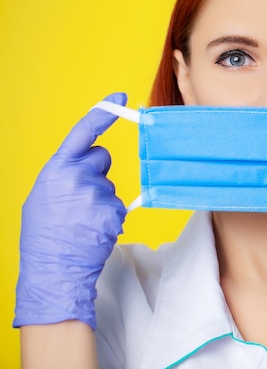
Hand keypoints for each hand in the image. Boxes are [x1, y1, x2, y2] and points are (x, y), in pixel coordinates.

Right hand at [14, 93, 126, 329]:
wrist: (53, 270)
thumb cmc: (45, 235)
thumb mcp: (43, 196)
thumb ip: (65, 174)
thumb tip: (89, 163)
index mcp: (56, 169)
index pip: (83, 132)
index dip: (103, 113)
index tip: (121, 98)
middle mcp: (77, 177)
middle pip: (103, 158)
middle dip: (98, 172)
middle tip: (81, 199)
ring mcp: (98, 195)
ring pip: (111, 186)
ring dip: (102, 201)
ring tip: (83, 222)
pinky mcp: (114, 212)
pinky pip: (119, 207)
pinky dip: (110, 217)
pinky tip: (94, 231)